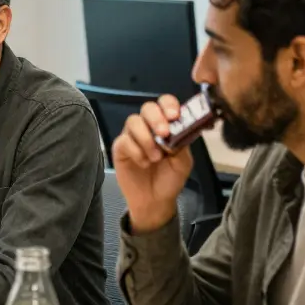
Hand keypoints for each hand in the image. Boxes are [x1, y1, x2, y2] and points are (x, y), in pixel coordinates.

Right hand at [110, 95, 192, 231]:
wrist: (155, 201)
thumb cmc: (170, 179)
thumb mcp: (184, 161)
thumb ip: (182, 142)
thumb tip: (178, 128)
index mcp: (167, 126)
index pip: (166, 104)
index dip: (169, 105)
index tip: (174, 116)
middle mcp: (148, 127)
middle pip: (147, 107)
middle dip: (156, 118)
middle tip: (163, 133)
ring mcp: (133, 136)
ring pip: (133, 121)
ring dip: (146, 138)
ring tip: (155, 157)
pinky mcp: (120, 148)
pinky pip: (124, 140)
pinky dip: (136, 151)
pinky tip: (143, 163)